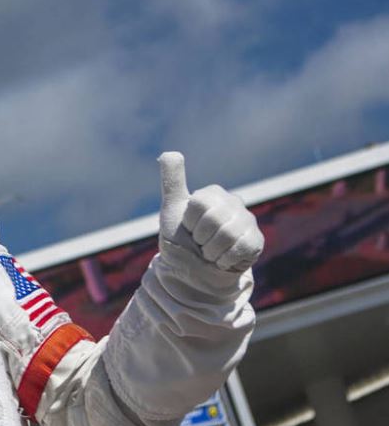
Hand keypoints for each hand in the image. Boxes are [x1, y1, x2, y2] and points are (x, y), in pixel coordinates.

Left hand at [158, 152, 262, 271]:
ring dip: (211, 251)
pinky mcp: (256, 241)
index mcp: (213, 194)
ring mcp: (247, 222)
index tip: (190, 228)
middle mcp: (234, 203)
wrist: (193, 272)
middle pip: (213, 219)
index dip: (190, 223)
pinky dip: (224, 259)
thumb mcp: (173, 211)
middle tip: (200, 242)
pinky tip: (222, 259)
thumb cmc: (182, 240)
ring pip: (227, 234)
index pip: (199, 204)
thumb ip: (172, 182)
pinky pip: (241, 247)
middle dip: (200, 238)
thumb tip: (169, 152)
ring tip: (210, 252)